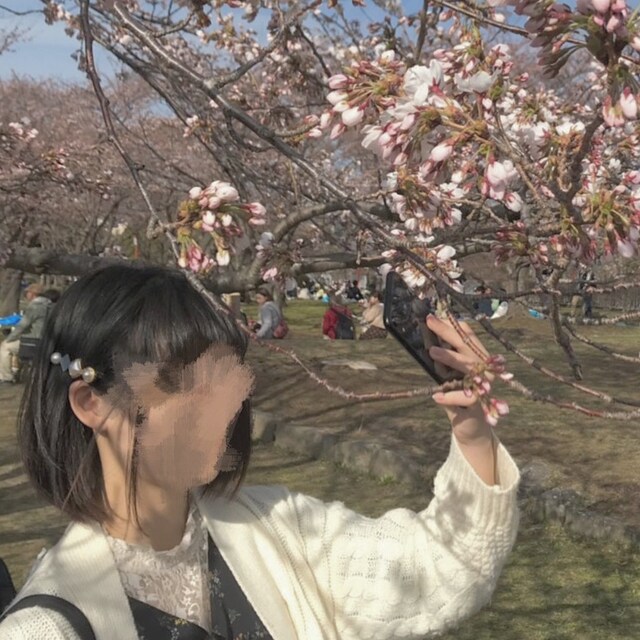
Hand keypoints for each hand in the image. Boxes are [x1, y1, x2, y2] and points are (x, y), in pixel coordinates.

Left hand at [425, 315, 497, 483]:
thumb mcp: (449, 375)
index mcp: (478, 358)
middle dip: (448, 332)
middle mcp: (485, 369)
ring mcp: (484, 386)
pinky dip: (449, 396)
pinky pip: (464, 397)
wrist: (471, 427)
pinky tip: (435, 396)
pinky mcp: (479, 405)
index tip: (433, 315)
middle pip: (467, 345)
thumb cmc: (458, 396)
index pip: (468, 335)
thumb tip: (426, 340)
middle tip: (429, 321)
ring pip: (469, 367)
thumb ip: (443, 360)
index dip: (451, 324)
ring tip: (431, 352)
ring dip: (450, 358)